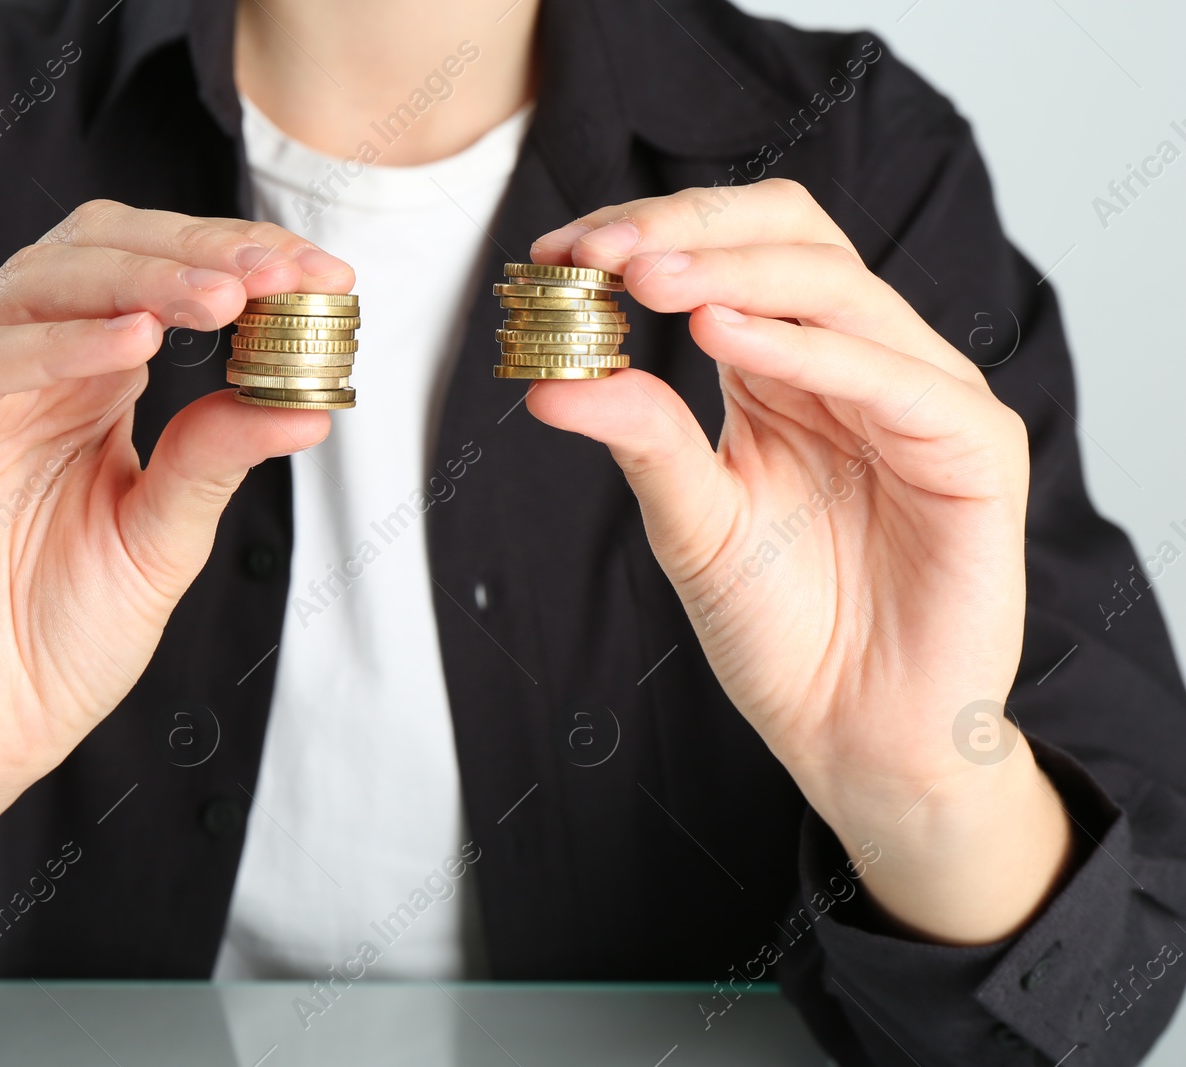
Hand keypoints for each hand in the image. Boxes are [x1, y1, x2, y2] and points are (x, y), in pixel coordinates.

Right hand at [0, 203, 352, 941]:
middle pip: (93, 255)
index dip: (230, 258)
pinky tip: (135, 343)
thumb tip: (309, 403)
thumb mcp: (162, 540)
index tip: (321, 273)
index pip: (148, 276)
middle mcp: (10, 369)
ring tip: (225, 296)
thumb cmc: (61, 641)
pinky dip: (55, 346)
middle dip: (195, 252)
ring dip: (138, 280)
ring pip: (33, 288)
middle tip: (279, 272)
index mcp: (77, 383)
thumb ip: (214, 460)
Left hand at [527, 179, 1070, 943]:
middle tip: (599, 251)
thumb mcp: (691, 522)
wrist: (855, 735)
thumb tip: (551, 382)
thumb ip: (642, 439)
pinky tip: (724, 336)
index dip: (651, 233)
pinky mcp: (975, 451)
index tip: (559, 252)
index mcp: (790, 367)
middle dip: (687, 229)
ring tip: (643, 278)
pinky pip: (895, 378)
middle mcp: (858, 363)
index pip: (734, 251)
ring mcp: (923, 398)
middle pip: (793, 236)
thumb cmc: (783, 630)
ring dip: (733, 271)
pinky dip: (807, 348)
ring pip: (839, 287)